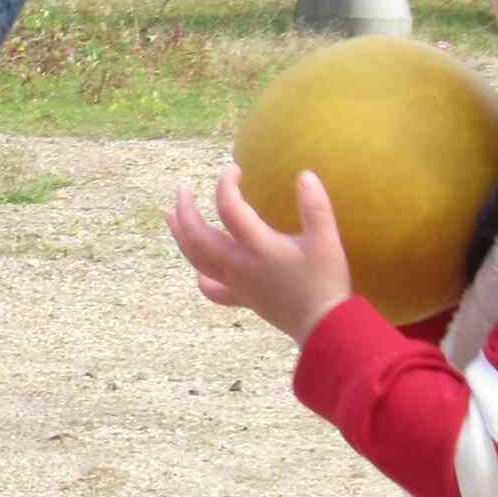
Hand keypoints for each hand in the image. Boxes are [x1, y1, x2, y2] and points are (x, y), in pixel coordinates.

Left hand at [165, 165, 353, 343]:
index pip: (228, 208)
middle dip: (184, 210)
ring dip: (180, 236)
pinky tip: (197, 265)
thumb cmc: (326, 281)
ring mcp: (236, 283)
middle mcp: (239, 264)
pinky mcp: (241, 298)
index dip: (226, 184)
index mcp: (258, 246)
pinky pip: (211, 288)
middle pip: (197, 236)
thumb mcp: (327, 240)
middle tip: (182, 190)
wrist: (324, 327)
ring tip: (170, 217)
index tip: (235, 169)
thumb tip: (304, 174)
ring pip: (196, 259)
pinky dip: (200, 274)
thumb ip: (315, 206)